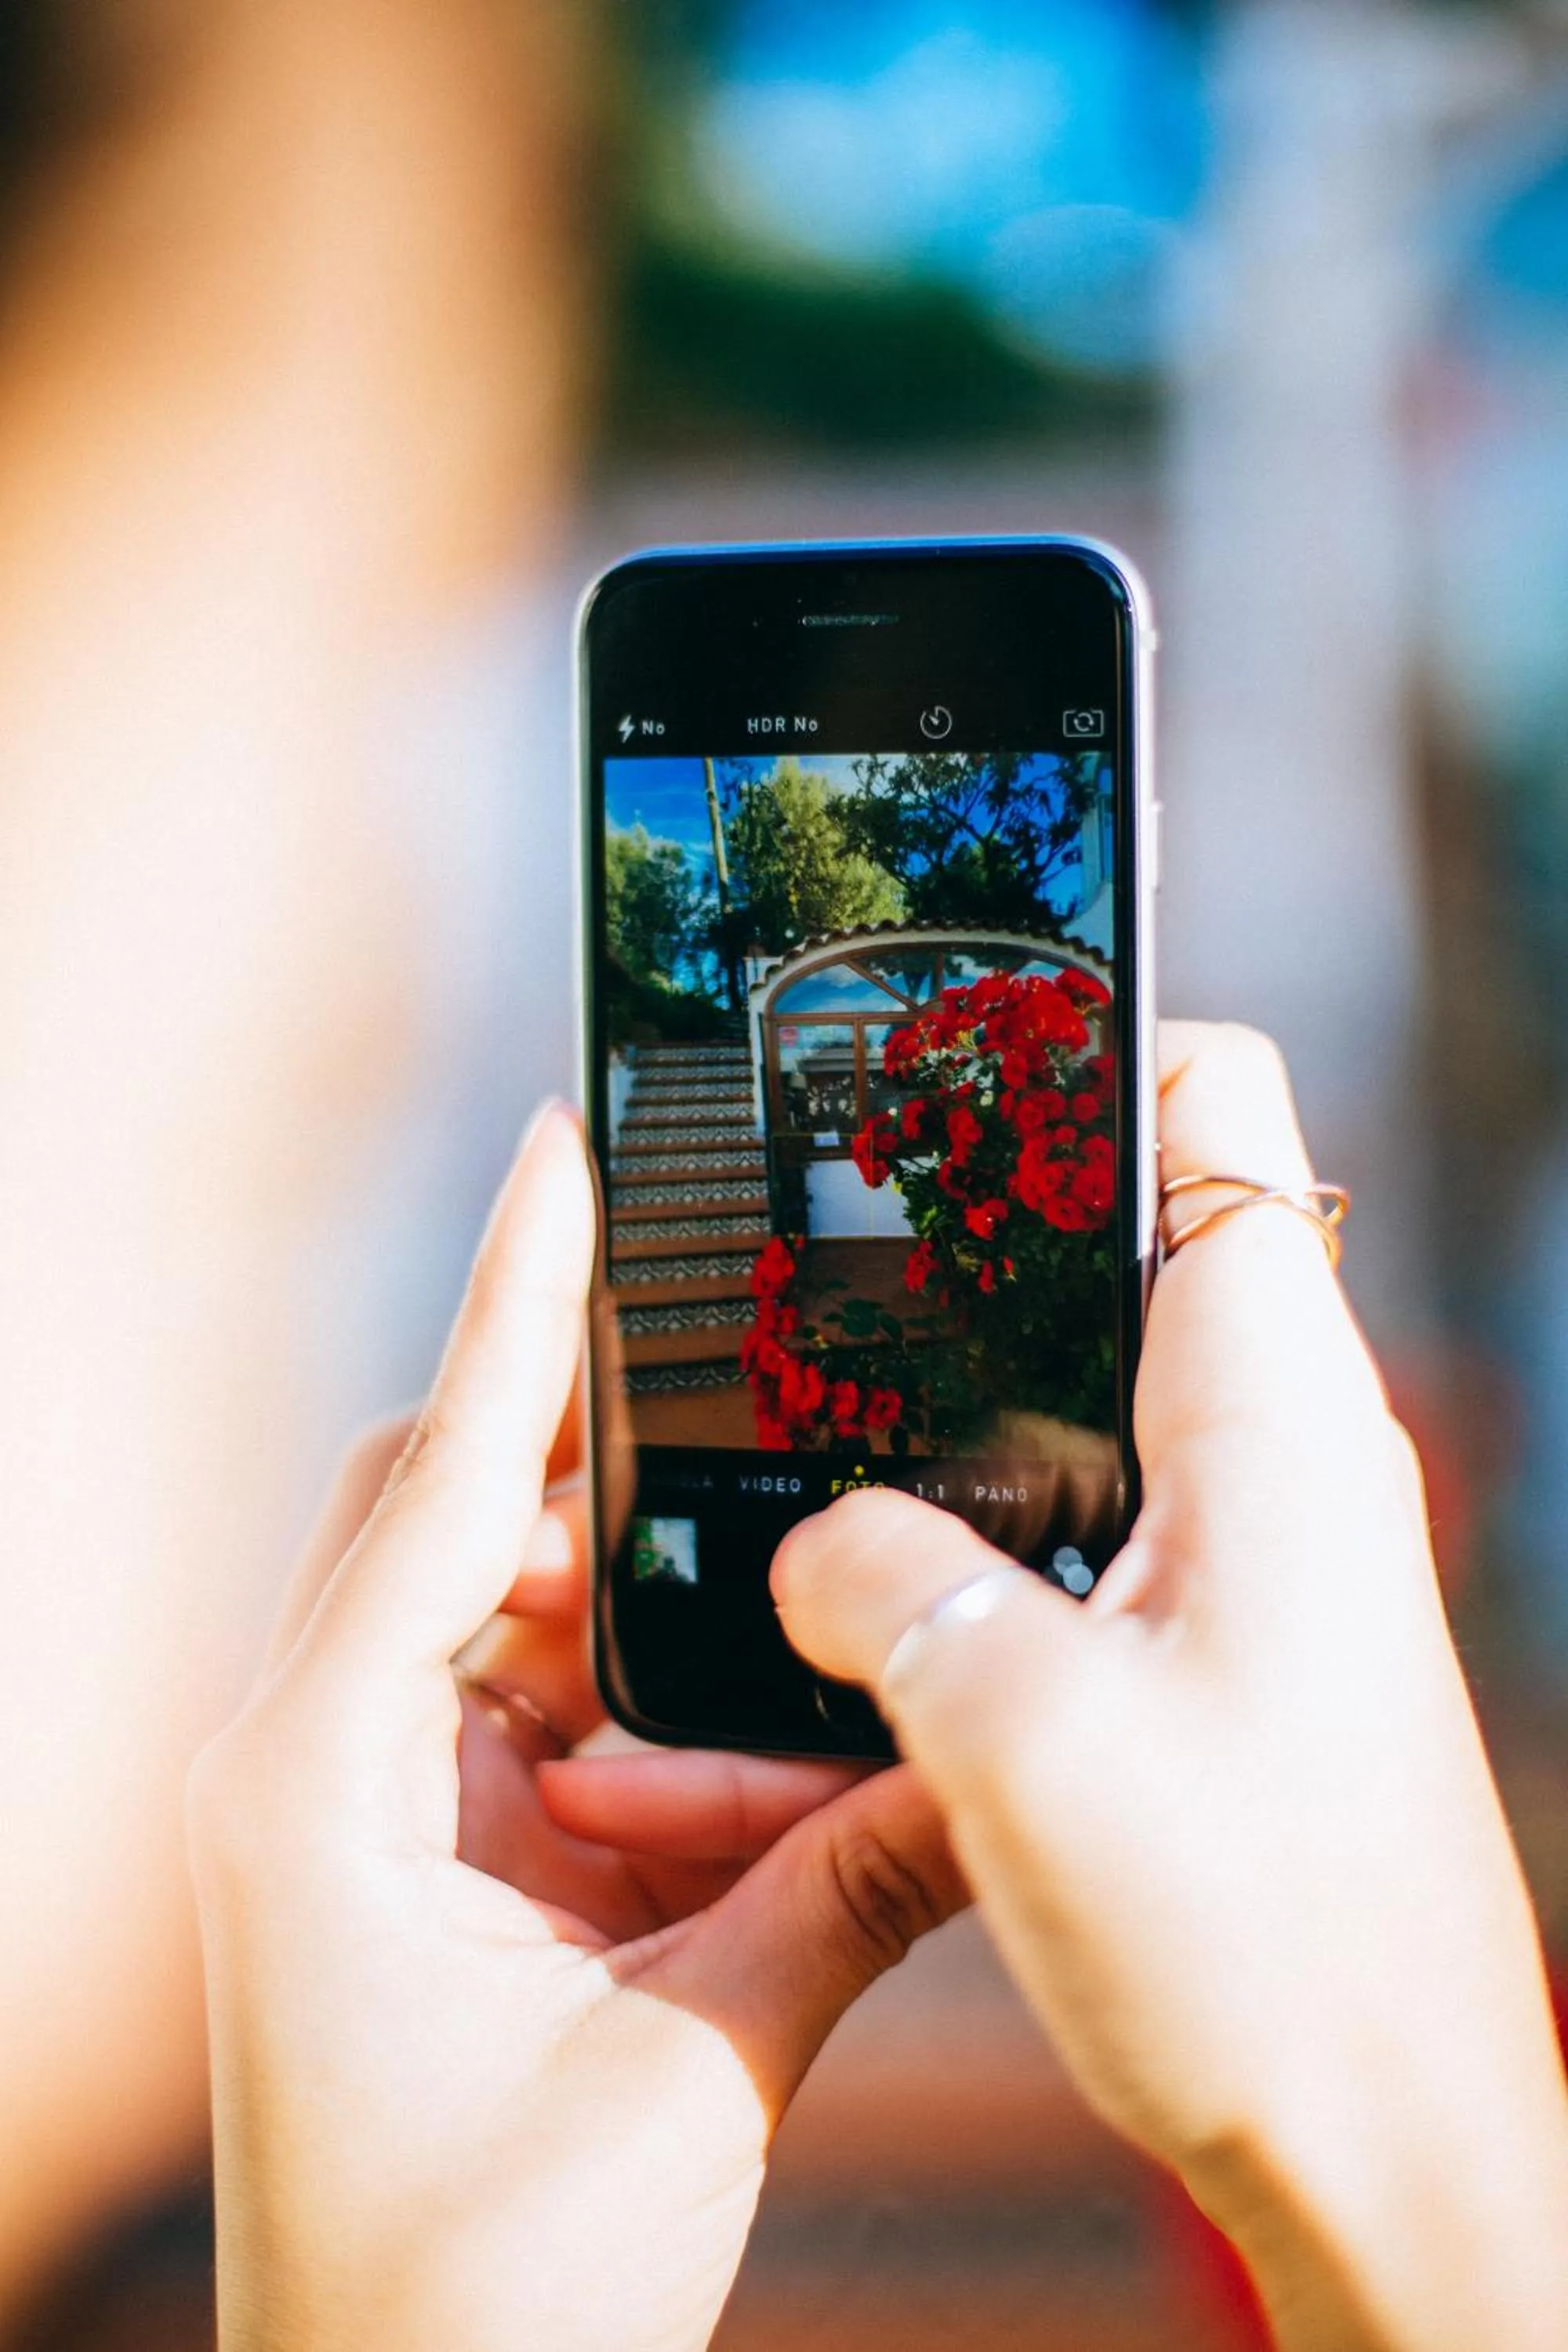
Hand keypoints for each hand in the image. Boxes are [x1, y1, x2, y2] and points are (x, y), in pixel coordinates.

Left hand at [188, 1104, 964, 2351]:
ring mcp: (352, 1813)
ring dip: (630, 1595)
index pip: (437, 1480)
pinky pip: (521, 1709)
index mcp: (318, 1784)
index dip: (510, 1305)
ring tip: (775, 1576)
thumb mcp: (698, 2061)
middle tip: (740, 1373)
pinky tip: (747, 1728)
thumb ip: (849, 1882)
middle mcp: (309, 1768)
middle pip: (445, 1510)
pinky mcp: (409, 1864)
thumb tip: (985, 1752)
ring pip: (492, 1606)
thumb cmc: (491, 2291)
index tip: (561, 1152)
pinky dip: (632, 1697)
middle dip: (594, 1451)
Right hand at [774, 1024, 1567, 2351]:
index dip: (1081, 1036)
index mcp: (1267, 1408)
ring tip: (798, 1413)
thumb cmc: (1267, 1945)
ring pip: (1087, 1385)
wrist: (1392, 2146)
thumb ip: (882, 1593)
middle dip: (968, 1220)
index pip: (1215, 1108)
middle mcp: (1277, 1451)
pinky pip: (1083, 1519)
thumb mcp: (1020, 1743)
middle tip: (810, 1233)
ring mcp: (1253, 1547)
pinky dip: (976, 1521)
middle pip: (1125, 1233)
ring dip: (956, 1391)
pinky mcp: (1219, 1644)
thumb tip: (812, 1558)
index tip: (939, 1037)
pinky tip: (860, 1595)